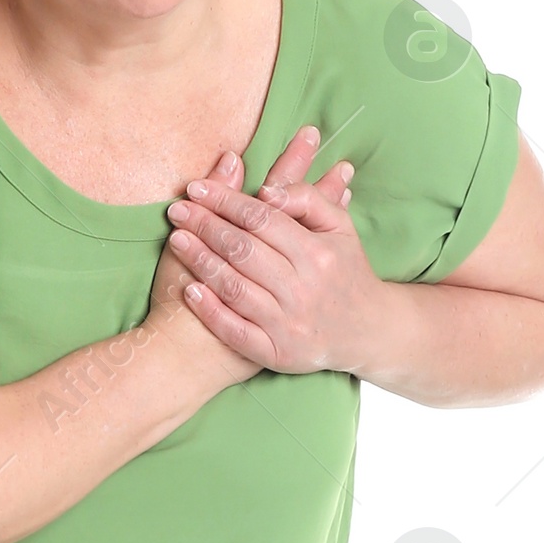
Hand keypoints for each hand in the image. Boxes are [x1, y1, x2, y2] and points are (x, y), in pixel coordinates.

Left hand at [162, 124, 372, 373]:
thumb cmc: (346, 270)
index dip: (225, 201)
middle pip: (242, 250)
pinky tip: (189, 290)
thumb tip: (266, 191)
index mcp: (318, 253)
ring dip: (200, 261)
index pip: (261, 219)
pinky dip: (210, 311)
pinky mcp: (276, 353)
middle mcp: (303, 289)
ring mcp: (288, 324)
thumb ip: (307, 199)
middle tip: (177, 210)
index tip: (196, 189)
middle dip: (204, 225)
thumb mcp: (340, 227)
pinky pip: (235, 331)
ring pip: (234, 287)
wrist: (367, 331)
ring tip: (176, 239)